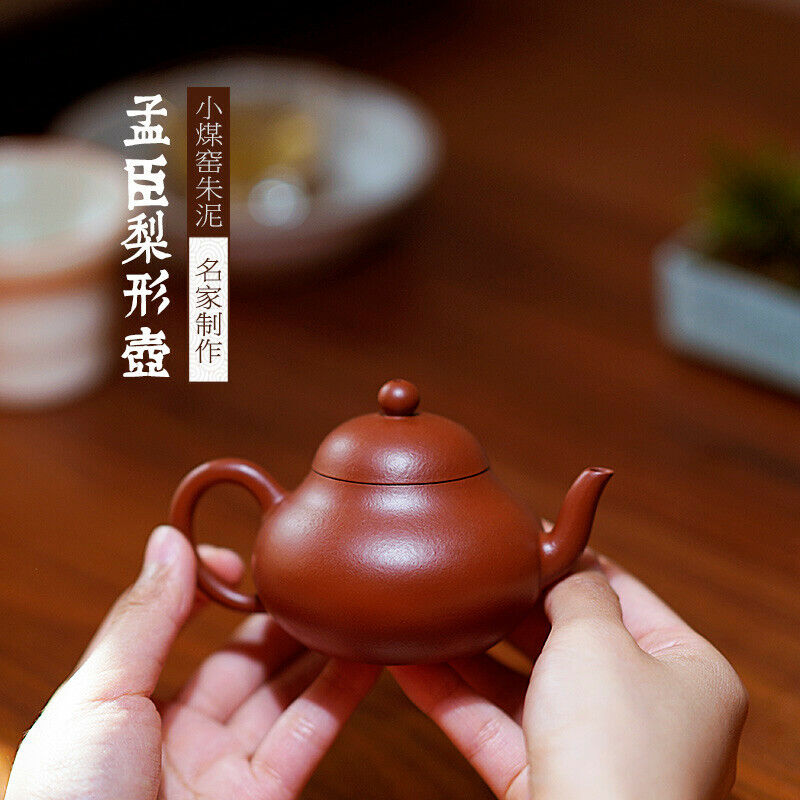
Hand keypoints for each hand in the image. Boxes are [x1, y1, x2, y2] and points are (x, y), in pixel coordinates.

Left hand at [6, 526, 378, 799]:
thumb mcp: (98, 698)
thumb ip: (143, 619)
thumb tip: (168, 540)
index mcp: (127, 707)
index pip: (180, 630)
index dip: (214, 590)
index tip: (244, 559)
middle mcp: (179, 735)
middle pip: (243, 660)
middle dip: (279, 615)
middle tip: (315, 575)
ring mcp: (224, 769)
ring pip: (283, 693)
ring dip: (319, 649)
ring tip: (351, 605)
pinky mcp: (264, 799)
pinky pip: (307, 735)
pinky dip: (340, 695)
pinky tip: (366, 657)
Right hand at [390, 551, 747, 799]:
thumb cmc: (617, 746)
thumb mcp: (598, 640)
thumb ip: (578, 592)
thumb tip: (563, 567)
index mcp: (684, 668)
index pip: (621, 591)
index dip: (568, 558)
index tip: (521, 533)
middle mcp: (645, 710)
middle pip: (565, 637)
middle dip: (509, 606)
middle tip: (464, 572)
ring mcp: (595, 750)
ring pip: (521, 685)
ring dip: (470, 651)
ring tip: (425, 614)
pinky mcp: (548, 784)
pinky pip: (495, 728)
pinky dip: (453, 697)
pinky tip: (410, 665)